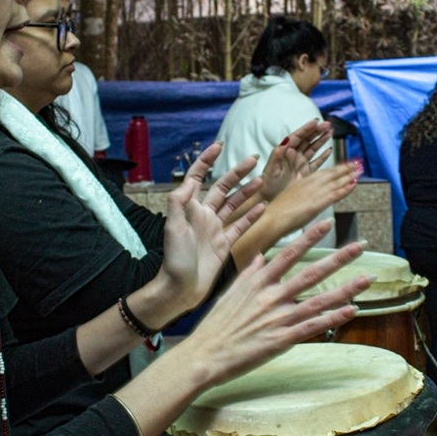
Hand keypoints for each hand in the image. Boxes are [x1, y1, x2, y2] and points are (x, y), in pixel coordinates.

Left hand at [156, 143, 263, 314]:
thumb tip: (189, 181)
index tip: (219, 146)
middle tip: (254, 159)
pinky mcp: (224, 243)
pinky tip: (263, 206)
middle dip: (236, 172)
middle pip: (222, 187)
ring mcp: (215, 228)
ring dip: (247, 191)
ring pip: (234, 204)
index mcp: (189, 208)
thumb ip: (179, 202)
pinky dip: (251, 215)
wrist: (180, 289)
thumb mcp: (173, 228)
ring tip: (262, 180)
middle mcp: (203, 214)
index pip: (198, 177)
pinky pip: (240, 225)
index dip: (207, 161)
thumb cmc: (174, 259)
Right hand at [179, 220, 369, 387]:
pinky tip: (351, 310)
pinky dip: (333, 318)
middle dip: (338, 259)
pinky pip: (313, 327)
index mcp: (258, 282)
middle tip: (360, 246)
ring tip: (366, 278)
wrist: (204, 354)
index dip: (309, 237)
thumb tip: (263, 257)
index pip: (288, 254)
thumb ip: (250, 273)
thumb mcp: (230, 292)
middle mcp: (271, 296)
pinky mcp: (282, 340)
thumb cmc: (216, 324)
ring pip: (318, 299)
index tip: (326, 223)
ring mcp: (278, 318)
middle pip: (310, 273)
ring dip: (345, 288)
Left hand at [257, 120, 332, 201]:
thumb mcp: (271, 168)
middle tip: (328, 124)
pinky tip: (329, 150)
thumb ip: (277, 154)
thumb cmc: (267, 182)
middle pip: (307, 139)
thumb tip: (286, 140)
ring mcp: (301, 163)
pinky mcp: (306, 173)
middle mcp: (294, 155)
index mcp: (285, 151)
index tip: (316, 121)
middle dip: (317, 131)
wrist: (269, 197)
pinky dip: (323, 156)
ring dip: (321, 140)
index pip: (298, 136)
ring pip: (313, 148)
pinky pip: (316, 163)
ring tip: (330, 132)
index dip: (307, 128)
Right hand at [265, 159, 360, 234]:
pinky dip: (345, 189)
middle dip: (346, 168)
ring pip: (335, 182)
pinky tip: (354, 184)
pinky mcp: (316, 203)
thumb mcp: (289, 194)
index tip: (347, 164)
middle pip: (332, 174)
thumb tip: (301, 181)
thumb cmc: (277, 210)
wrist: (271, 218)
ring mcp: (313, 193)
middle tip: (359, 163)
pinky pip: (334, 194)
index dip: (336, 168)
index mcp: (303, 181)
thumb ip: (298, 187)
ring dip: (349, 175)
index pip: (323, 173)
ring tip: (361, 170)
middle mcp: (310, 184)